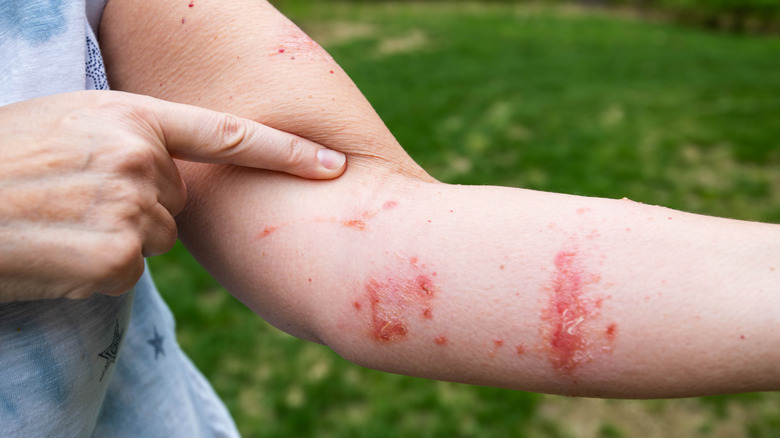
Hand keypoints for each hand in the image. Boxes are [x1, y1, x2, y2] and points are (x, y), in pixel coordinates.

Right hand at [0, 90, 345, 301]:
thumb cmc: (4, 158)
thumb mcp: (71, 121)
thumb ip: (133, 138)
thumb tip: (170, 174)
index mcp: (132, 116)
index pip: (230, 134)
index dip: (288, 151)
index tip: (333, 164)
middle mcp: (141, 159)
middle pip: (180, 202)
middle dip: (143, 206)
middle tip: (81, 199)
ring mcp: (131, 209)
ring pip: (157, 239)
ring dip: (120, 239)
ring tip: (64, 221)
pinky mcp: (116, 260)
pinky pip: (129, 272)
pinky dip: (100, 271)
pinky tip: (59, 251)